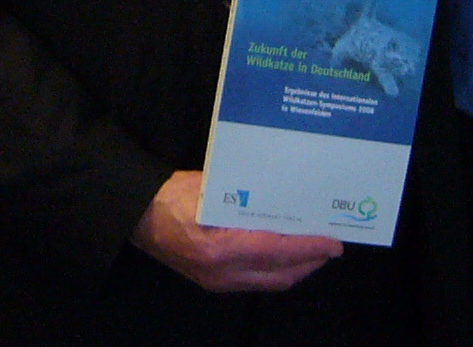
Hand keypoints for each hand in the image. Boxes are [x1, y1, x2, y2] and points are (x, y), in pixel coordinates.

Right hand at [130, 172, 340, 292]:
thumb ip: (249, 197)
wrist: (138, 216)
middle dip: (311, 261)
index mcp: (222, 247)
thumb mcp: (214, 187)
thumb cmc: (173, 195)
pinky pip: (257, 281)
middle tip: (331, 245)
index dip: (310, 247)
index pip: (278, 251)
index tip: (334, 241)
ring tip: (315, 250)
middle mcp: (223, 272)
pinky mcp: (214, 284)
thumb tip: (287, 196)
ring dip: (296, 268)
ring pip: (271, 282)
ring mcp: (218, 282)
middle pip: (281, 274)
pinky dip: (277, 271)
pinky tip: (286, 255)